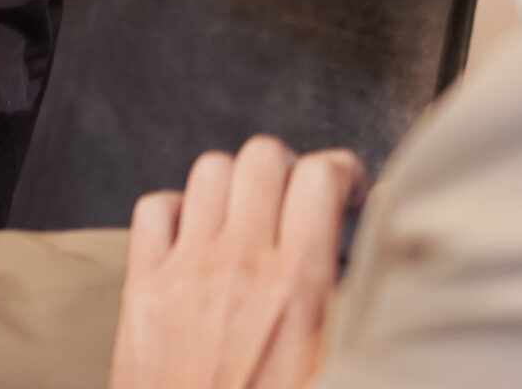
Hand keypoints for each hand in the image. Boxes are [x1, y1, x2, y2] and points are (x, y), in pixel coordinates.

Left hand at [109, 135, 366, 388]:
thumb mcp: (342, 362)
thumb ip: (356, 312)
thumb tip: (377, 273)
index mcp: (299, 286)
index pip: (319, 178)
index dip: (340, 172)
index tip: (347, 191)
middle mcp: (240, 263)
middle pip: (262, 159)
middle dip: (288, 169)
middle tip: (299, 198)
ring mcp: (187, 269)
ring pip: (209, 171)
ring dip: (235, 183)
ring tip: (251, 212)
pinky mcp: (144, 287)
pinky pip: (154, 209)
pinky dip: (176, 210)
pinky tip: (196, 235)